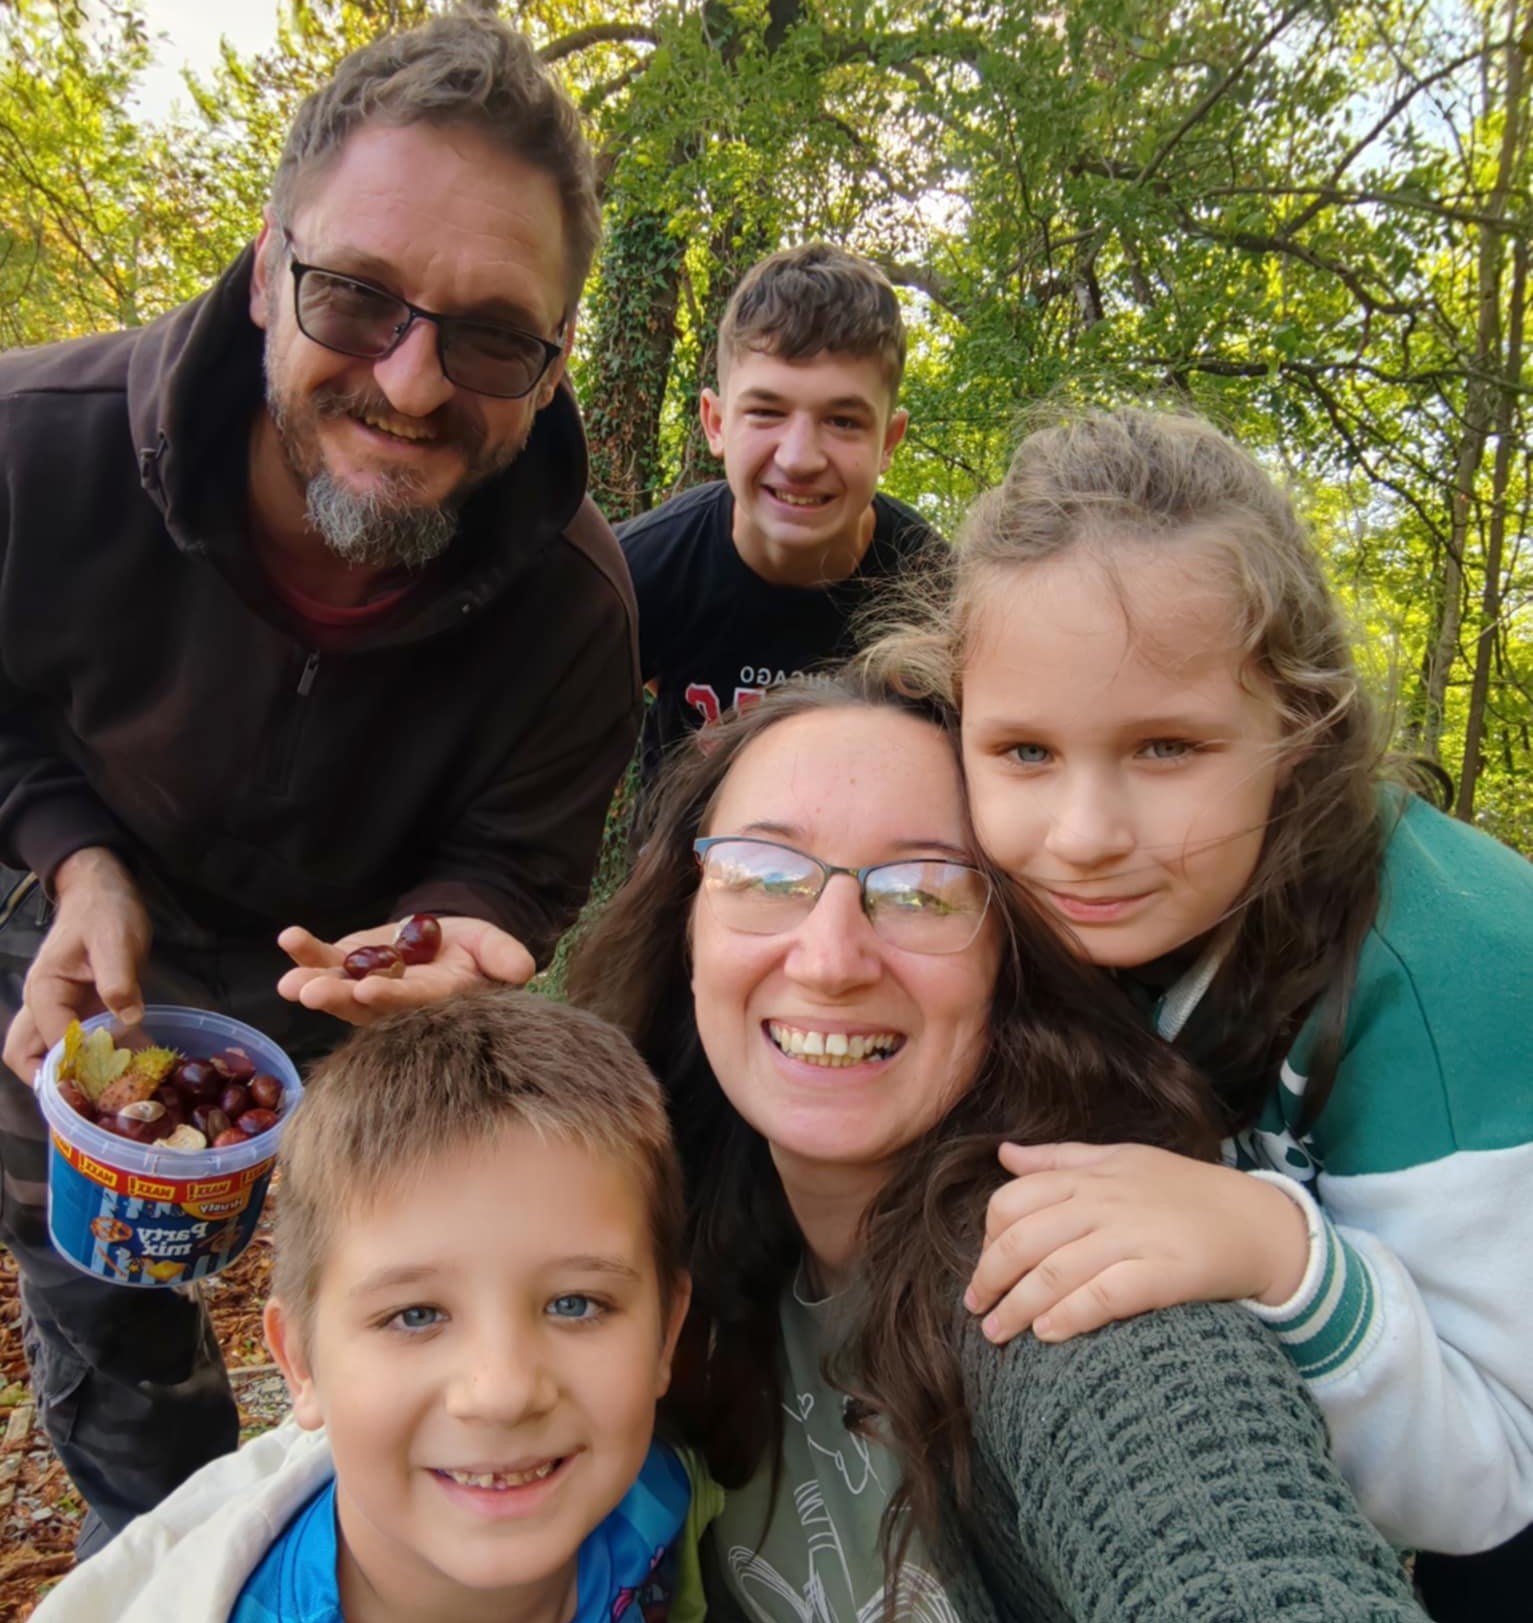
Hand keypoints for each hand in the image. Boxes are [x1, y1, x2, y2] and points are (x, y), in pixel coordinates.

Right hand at [3, 848, 150, 1082]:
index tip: (106, 1085)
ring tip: (113, 1092)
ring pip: (48, 1054)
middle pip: (26, 1056)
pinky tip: (131, 1070)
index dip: (76, 1065)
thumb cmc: (105, 911)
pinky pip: (81, 1042)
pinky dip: (99, 1059)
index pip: (52, 1040)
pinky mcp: (82, 1009)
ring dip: (74, 1074)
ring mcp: (61, 1009)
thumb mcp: (116, 939)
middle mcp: (43, 1005)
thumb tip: (128, 1018)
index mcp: (44, 990)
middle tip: (94, 1099)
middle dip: (53, 1082)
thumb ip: (118, 978)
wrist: (105, 891)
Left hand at [275, 915, 535, 1024]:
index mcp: (433, 1003)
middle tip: (309, 993)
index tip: (367, 991)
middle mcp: (394, 1004)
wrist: (444, 940)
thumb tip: (524, 970)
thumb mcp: (492, 944)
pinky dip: (305, 953)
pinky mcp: (347, 968)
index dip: (389, 999)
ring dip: (312, 984)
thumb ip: (504, 956)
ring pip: (336, 990)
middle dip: (336, 998)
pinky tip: (289, 939)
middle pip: (362, 1006)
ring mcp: (366, 988)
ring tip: (288, 982)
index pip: (409, 1005)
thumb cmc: (474, 948)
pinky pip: (324, 962)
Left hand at [963, 1141, 1310, 1343]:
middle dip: (991, 1279)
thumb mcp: (1121, 1159)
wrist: (1260, 1222)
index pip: (1013, 1201)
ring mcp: (1134, 1237)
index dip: (988, 1239)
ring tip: (999, 1334)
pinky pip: (1104, 1295)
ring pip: (1055, 1271)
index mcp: (1089, 1175)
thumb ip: (1059, 1158)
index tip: (980, 1270)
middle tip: (977, 1311)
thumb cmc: (1185, 1191)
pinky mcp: (1164, 1273)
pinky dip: (1070, 1315)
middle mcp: (1104, 1203)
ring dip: (1018, 1307)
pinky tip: (1048, 1334)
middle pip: (1024, 1240)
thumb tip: (1003, 1154)